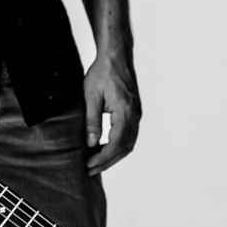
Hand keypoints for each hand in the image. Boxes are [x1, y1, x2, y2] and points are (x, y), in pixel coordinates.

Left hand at [83, 49, 140, 175]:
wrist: (116, 56)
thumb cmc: (102, 73)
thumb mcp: (91, 96)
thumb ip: (92, 121)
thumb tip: (92, 143)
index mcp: (125, 112)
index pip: (116, 143)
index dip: (102, 157)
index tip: (89, 165)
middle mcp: (135, 115)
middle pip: (125, 147)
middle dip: (108, 161)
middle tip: (90, 169)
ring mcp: (137, 114)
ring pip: (129, 143)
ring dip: (114, 155)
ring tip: (96, 162)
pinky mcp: (134, 111)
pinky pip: (130, 135)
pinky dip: (119, 145)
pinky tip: (105, 147)